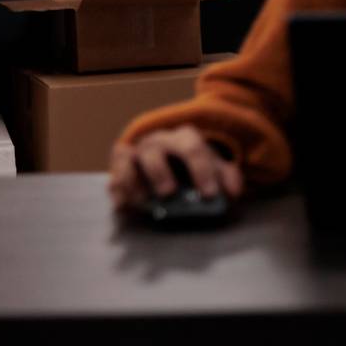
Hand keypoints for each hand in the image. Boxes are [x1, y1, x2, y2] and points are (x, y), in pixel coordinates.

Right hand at [109, 126, 243, 213]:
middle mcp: (158, 141)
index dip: (202, 171)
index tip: (209, 195)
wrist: (171, 156)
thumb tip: (232, 193)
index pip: (194, 149)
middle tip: (168, 193)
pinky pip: (112, 175)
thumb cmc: (195, 165)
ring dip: (132, 181)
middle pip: (155, 150)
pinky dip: (117, 190)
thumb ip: (227, 177)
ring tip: (143, 202)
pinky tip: (124, 207)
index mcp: (186, 138)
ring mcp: (136, 152)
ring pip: (127, 159)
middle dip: (160, 172)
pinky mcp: (120, 167)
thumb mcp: (215, 167)